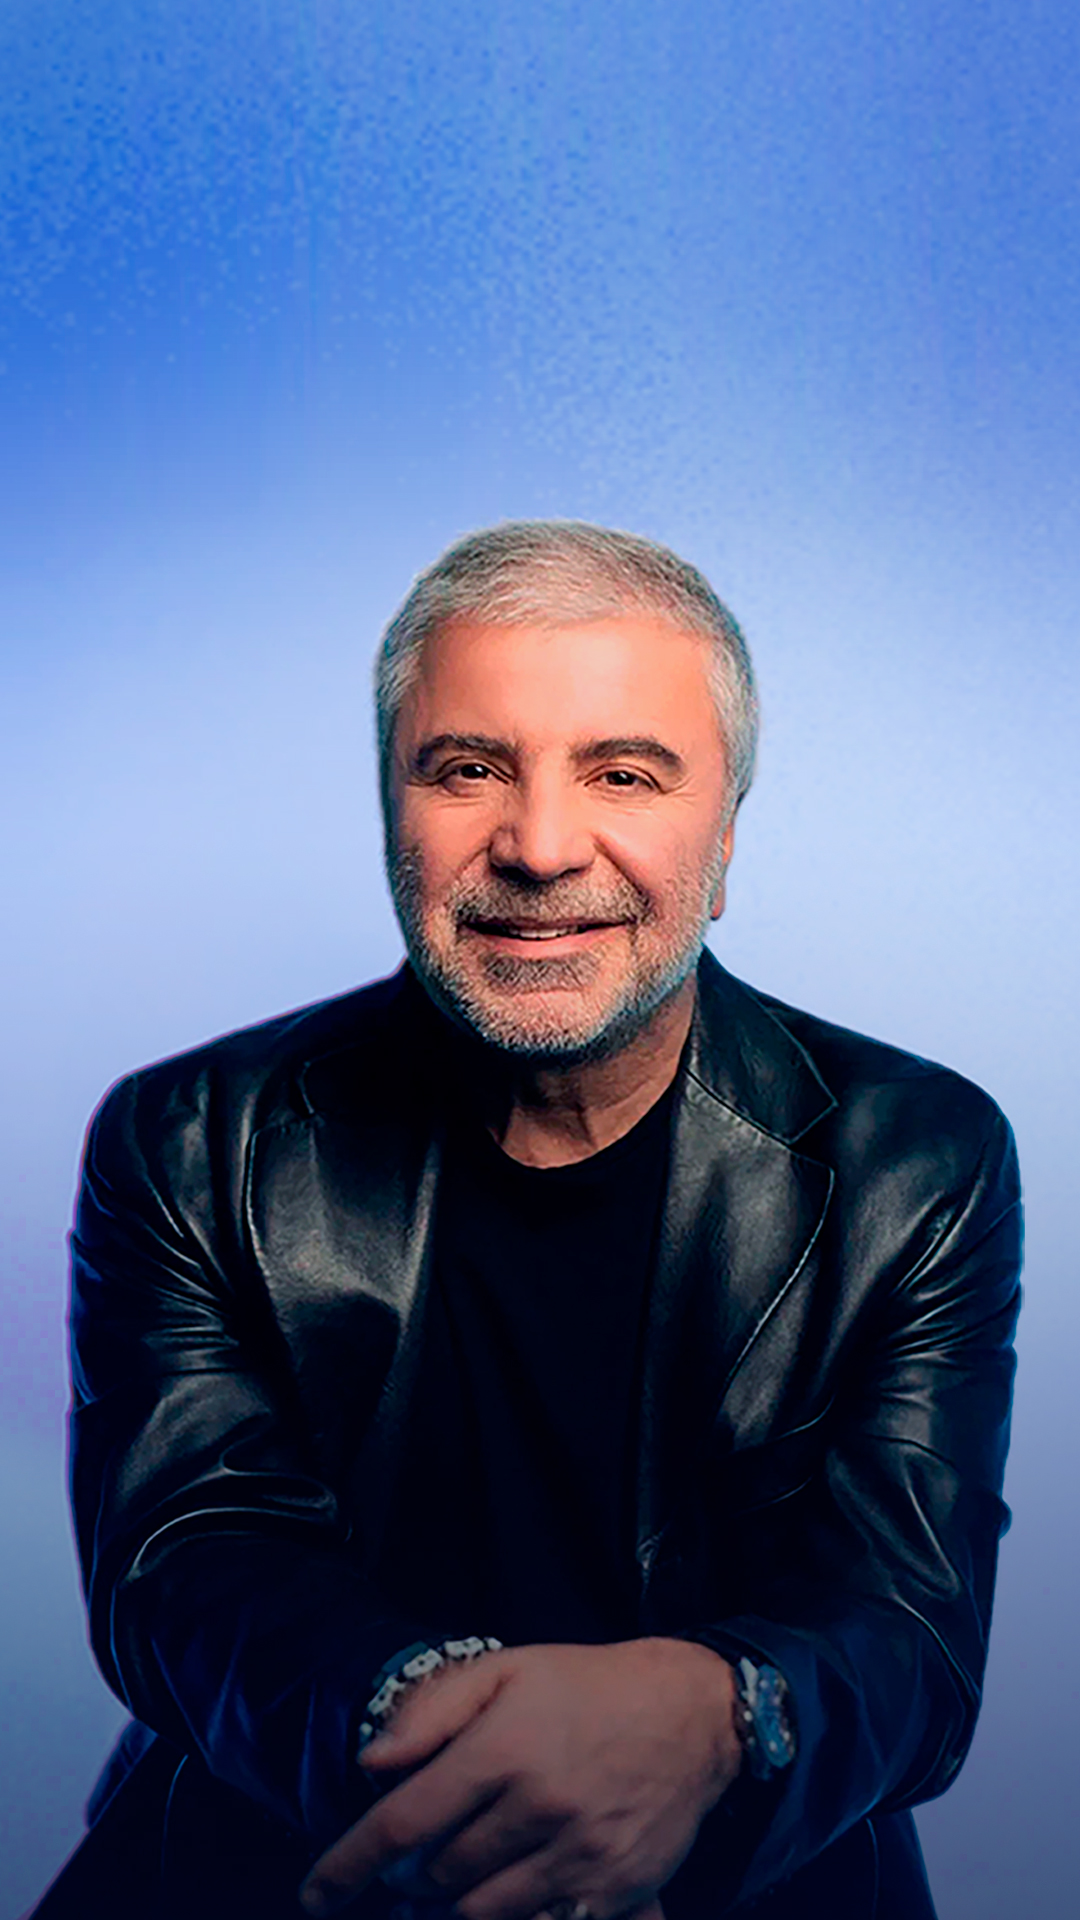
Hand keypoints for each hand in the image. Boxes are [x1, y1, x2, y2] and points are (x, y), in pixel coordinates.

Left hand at [300, 1637, 740, 1919]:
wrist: (690, 1713)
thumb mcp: (508, 1668)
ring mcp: (577, 1855)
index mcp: (503, 1749)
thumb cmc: (587, 1685)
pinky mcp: (612, 1889)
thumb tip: (372, 1762)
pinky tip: (509, 1887)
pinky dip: (511, 1915)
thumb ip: (434, 1709)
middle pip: (437, 1875)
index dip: (348, 1865)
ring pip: (480, 1912)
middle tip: (422, 1850)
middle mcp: (538, 1807)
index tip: (316, 1892)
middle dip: (413, 1871)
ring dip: (455, 1898)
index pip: (403, 1824)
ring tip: (459, 1869)